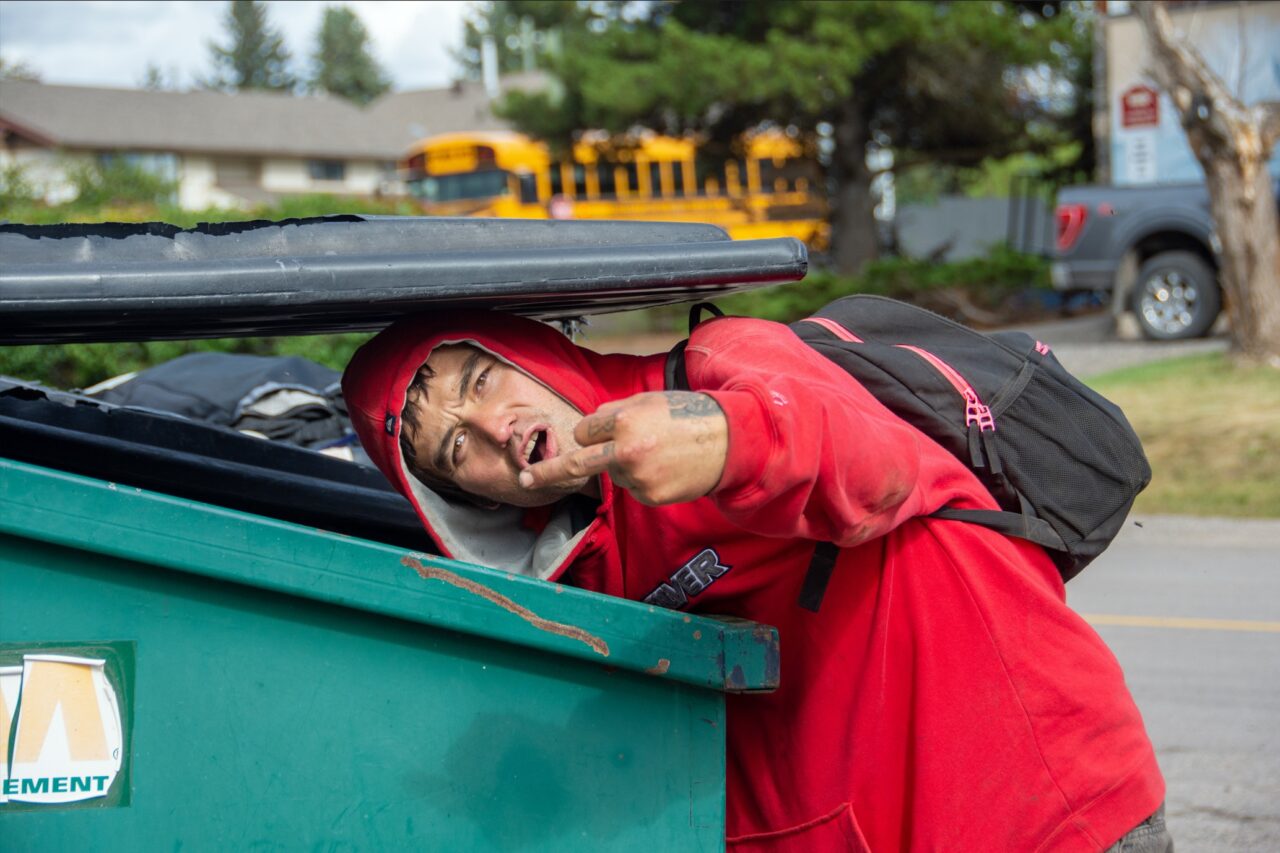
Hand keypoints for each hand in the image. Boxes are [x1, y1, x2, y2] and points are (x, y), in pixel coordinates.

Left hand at [518, 391, 727, 505]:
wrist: (728, 442)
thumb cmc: (687, 415)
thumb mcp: (648, 401)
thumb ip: (613, 413)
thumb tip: (587, 429)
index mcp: (623, 422)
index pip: (584, 431)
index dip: (591, 431)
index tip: (590, 435)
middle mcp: (627, 452)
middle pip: (579, 463)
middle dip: (548, 472)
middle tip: (526, 478)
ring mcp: (638, 478)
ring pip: (612, 474)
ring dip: (623, 466)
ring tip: (658, 453)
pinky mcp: (650, 496)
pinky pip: (632, 488)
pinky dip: (641, 480)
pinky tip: (664, 468)